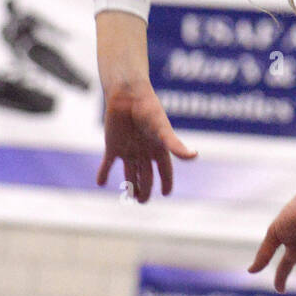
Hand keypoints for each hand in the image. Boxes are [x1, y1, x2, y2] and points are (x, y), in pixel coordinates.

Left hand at [97, 80, 196, 201]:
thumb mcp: (162, 129)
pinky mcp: (112, 146)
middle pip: (146, 175)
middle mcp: (144, 151)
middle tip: (143, 201)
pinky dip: (103, 173)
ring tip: (130, 197)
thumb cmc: (148, 109)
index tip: (166, 194)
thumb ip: (176, 145)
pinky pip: (107, 163)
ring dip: (130, 185)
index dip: (166, 182)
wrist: (127, 94)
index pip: (165, 171)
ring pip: (130, 173)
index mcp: (158, 149)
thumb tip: (195, 156)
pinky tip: (100, 182)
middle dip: (146, 189)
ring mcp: (128, 149)